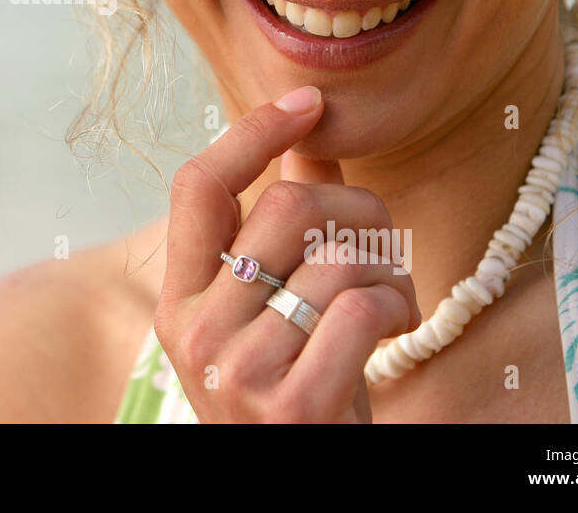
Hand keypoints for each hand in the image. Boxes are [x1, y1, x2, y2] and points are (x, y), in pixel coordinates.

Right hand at [155, 87, 421, 421]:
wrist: (294, 485)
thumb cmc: (290, 390)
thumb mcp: (265, 312)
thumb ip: (280, 229)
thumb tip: (309, 138)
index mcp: (180, 299)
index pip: (197, 186)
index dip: (252, 132)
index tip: (306, 104)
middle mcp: (196, 331)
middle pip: (286, 205)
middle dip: (359, 208)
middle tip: (380, 242)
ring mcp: (237, 371)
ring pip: (338, 256)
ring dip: (391, 269)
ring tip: (391, 299)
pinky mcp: (292, 405)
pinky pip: (361, 308)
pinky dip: (397, 307)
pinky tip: (394, 329)